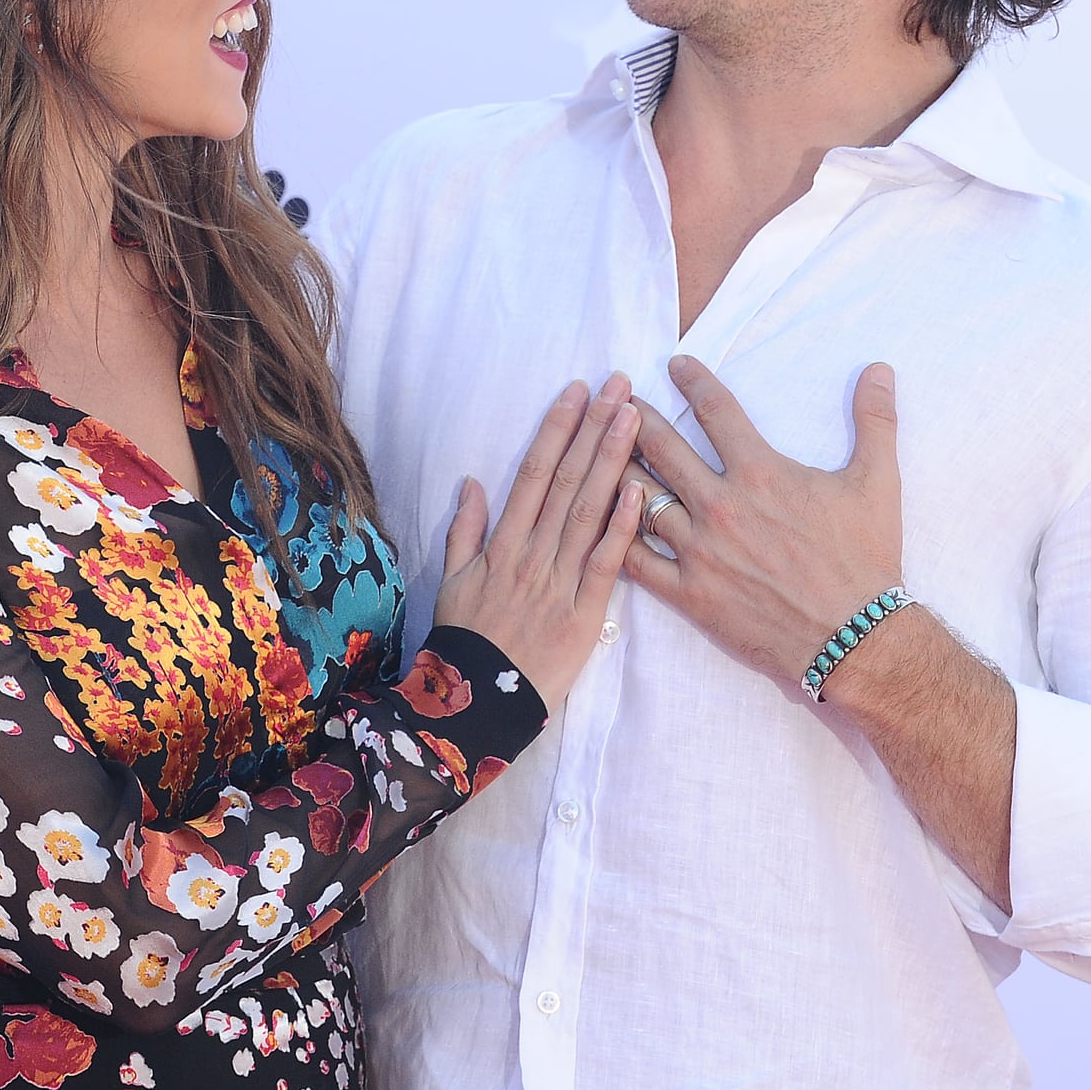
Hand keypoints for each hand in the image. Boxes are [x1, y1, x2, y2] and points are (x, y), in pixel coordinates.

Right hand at [433, 375, 644, 709]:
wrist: (475, 704)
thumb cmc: (466, 641)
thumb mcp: (451, 582)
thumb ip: (464, 530)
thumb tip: (473, 481)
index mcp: (503, 542)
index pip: (534, 471)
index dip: (557, 428)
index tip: (577, 391)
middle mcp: (532, 552)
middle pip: (567, 478)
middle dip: (594, 428)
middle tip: (619, 385)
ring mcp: (559, 579)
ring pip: (588, 509)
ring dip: (612, 459)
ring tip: (635, 417)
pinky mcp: (583, 611)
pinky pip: (605, 561)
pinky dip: (622, 524)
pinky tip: (638, 487)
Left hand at [622, 356, 904, 692]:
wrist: (856, 639)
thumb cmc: (865, 560)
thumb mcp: (877, 483)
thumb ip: (874, 421)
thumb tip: (880, 370)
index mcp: (760, 472)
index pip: (715, 410)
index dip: (692, 381)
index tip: (674, 364)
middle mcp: (720, 504)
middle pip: (661, 447)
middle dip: (633, 418)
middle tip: (614, 400)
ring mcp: (699, 550)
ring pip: (639, 499)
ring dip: (615, 471)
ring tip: (595, 453)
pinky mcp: (689, 593)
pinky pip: (637, 561)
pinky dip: (613, 538)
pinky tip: (599, 521)